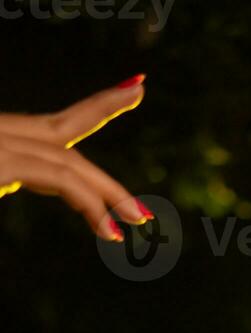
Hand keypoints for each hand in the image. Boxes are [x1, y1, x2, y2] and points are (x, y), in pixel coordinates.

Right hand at [0, 74, 152, 241]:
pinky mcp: (1, 160)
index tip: (133, 87)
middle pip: (60, 126)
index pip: (51, 125)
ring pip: (66, 160)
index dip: (94, 108)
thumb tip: (7, 184)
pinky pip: (58, 177)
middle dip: (102, 110)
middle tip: (140, 96)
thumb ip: (1, 177)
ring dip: (109, 190)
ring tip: (140, 218)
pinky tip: (110, 231)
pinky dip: (89, 202)